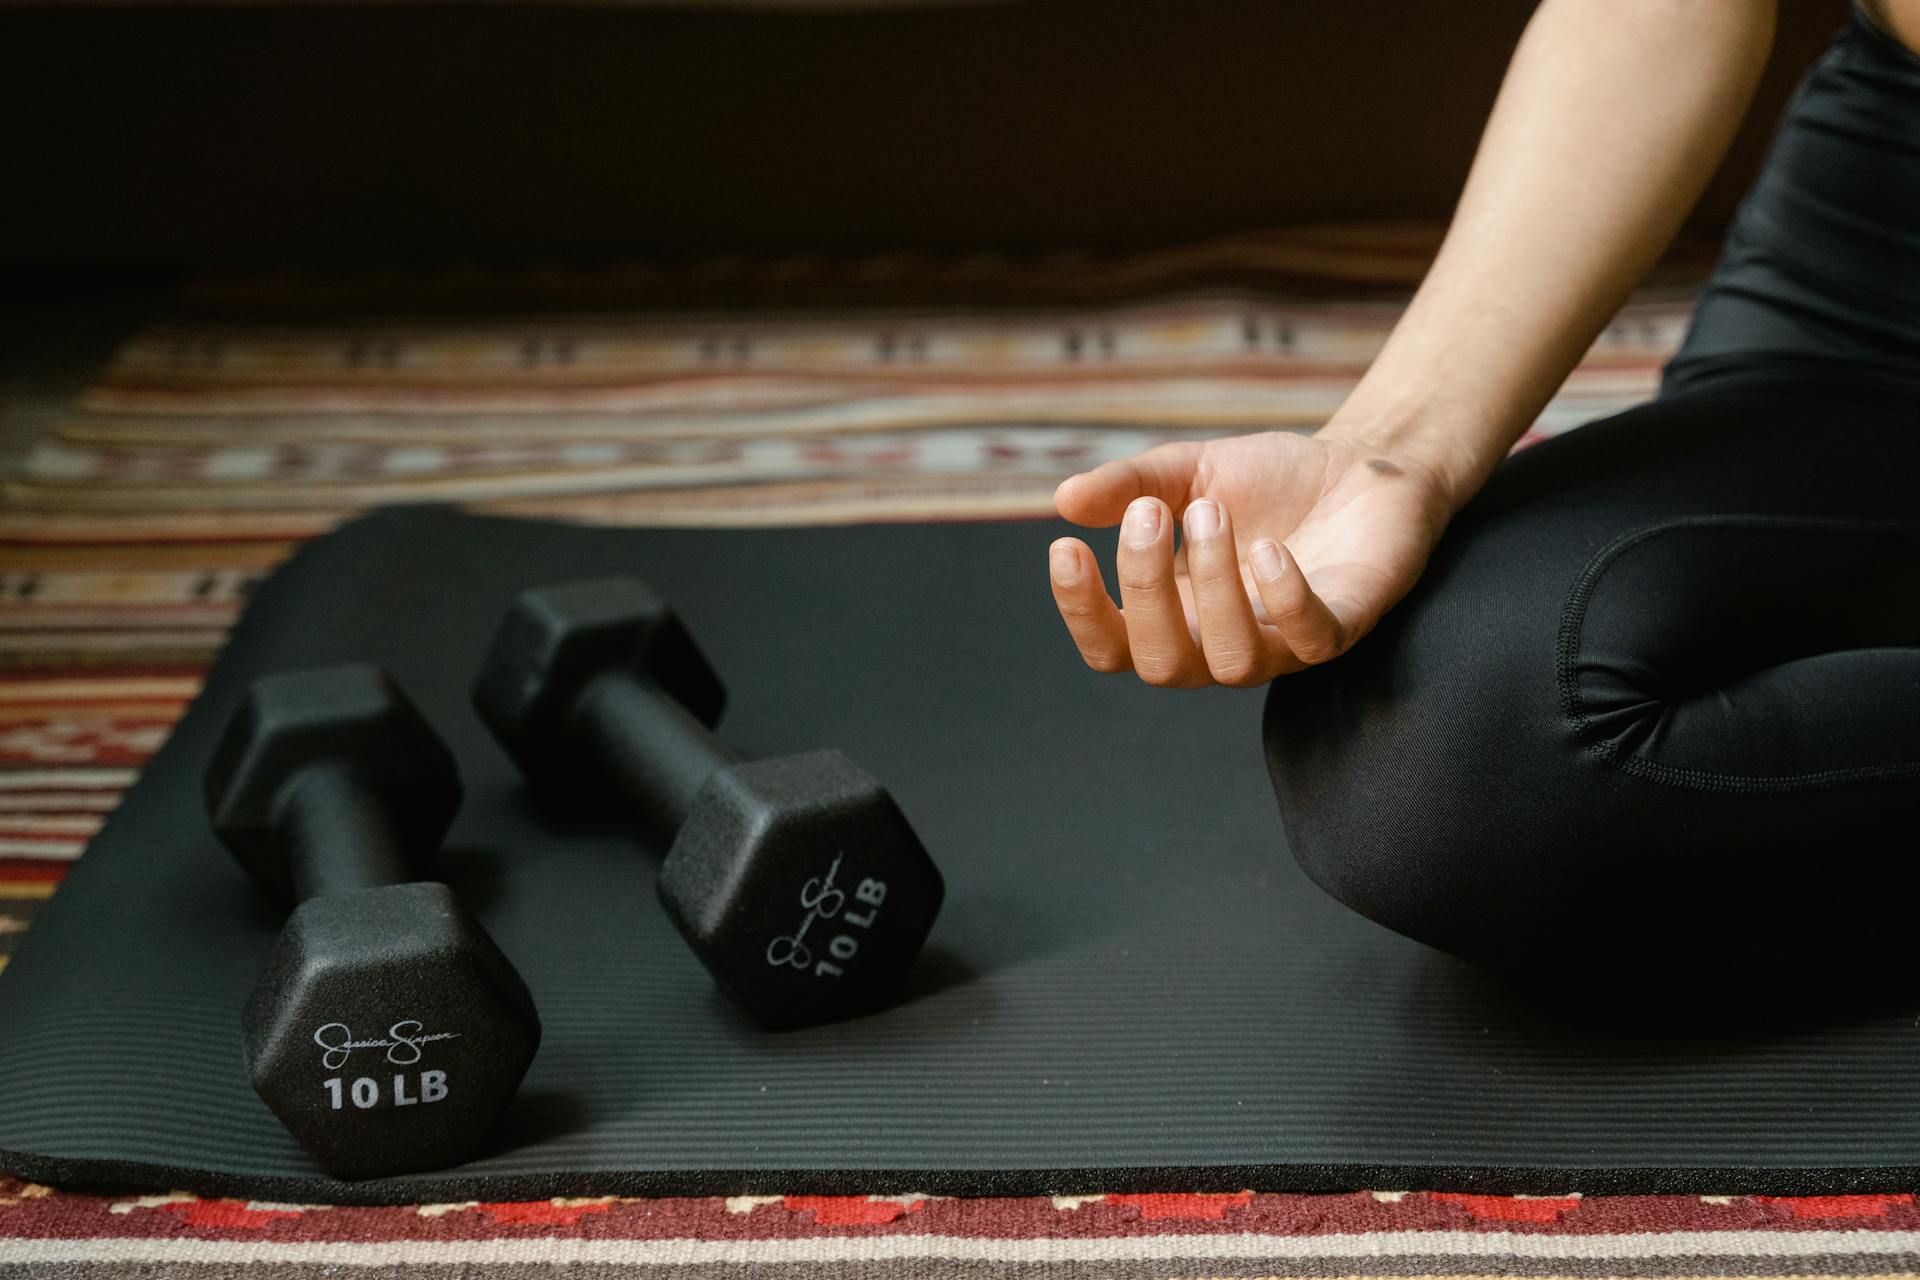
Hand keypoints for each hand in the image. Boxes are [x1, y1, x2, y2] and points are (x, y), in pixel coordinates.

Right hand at [1047, 427, 1459, 686]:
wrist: (1360, 467)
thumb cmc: (1269, 482)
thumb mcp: (1186, 469)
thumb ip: (1127, 485)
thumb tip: (1063, 499)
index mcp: (1176, 615)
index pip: (1111, 650)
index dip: (1082, 613)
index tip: (1067, 547)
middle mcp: (1222, 643)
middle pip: (1161, 665)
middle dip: (1145, 588)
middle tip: (1152, 511)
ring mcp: (1283, 644)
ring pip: (1230, 662)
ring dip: (1212, 584)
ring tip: (1211, 510)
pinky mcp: (1343, 627)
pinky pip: (1308, 639)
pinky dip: (1284, 597)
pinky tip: (1269, 547)